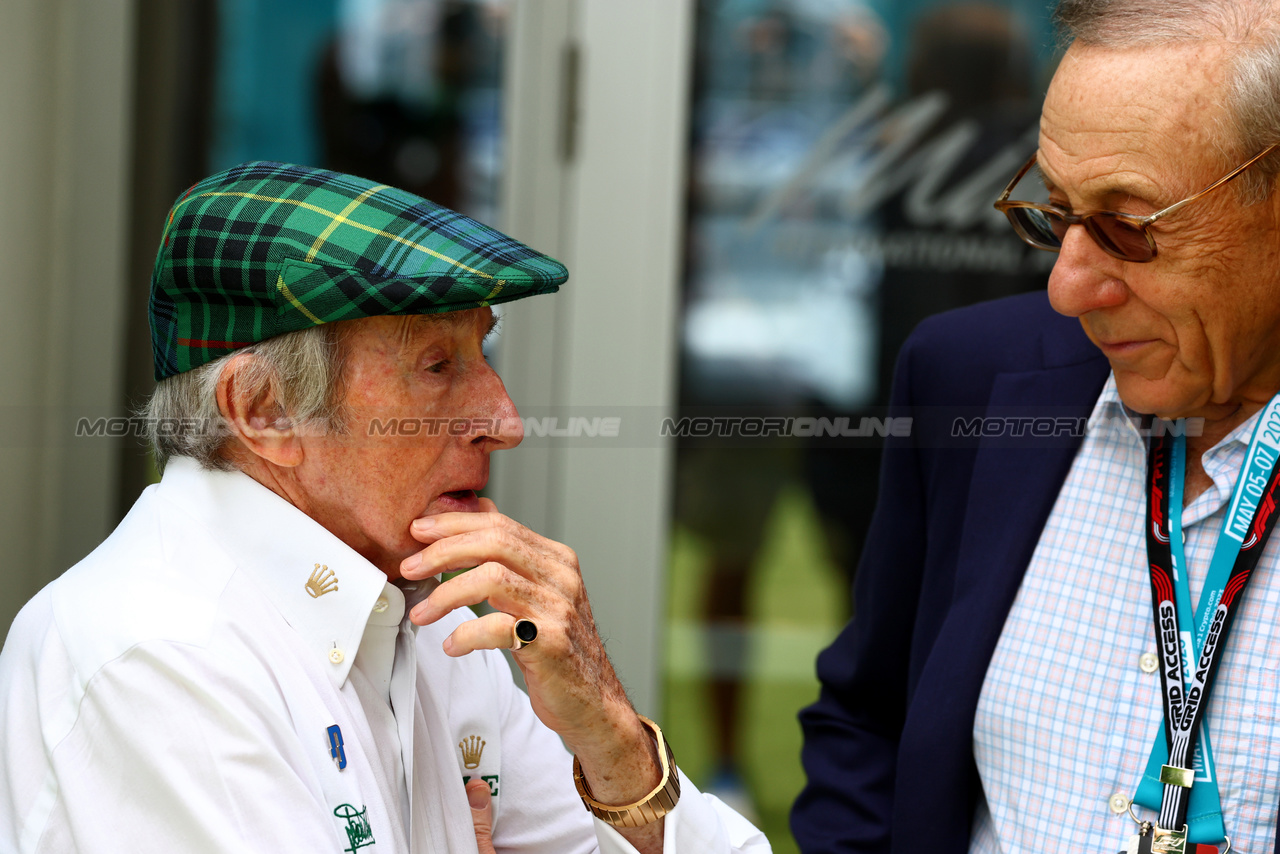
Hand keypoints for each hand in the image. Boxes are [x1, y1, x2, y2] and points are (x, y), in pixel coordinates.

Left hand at [401, 499, 665, 852]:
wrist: (595, 702)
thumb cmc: (558, 650)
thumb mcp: (540, 595)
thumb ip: (513, 560)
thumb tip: (478, 513)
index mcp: (557, 560)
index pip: (500, 525)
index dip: (454, 524)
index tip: (419, 531)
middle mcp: (560, 578)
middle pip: (494, 543)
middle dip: (443, 552)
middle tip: (410, 567)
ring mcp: (558, 609)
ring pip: (491, 578)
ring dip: (446, 593)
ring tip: (421, 612)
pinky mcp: (551, 643)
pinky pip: (497, 628)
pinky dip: (465, 634)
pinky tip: (451, 646)